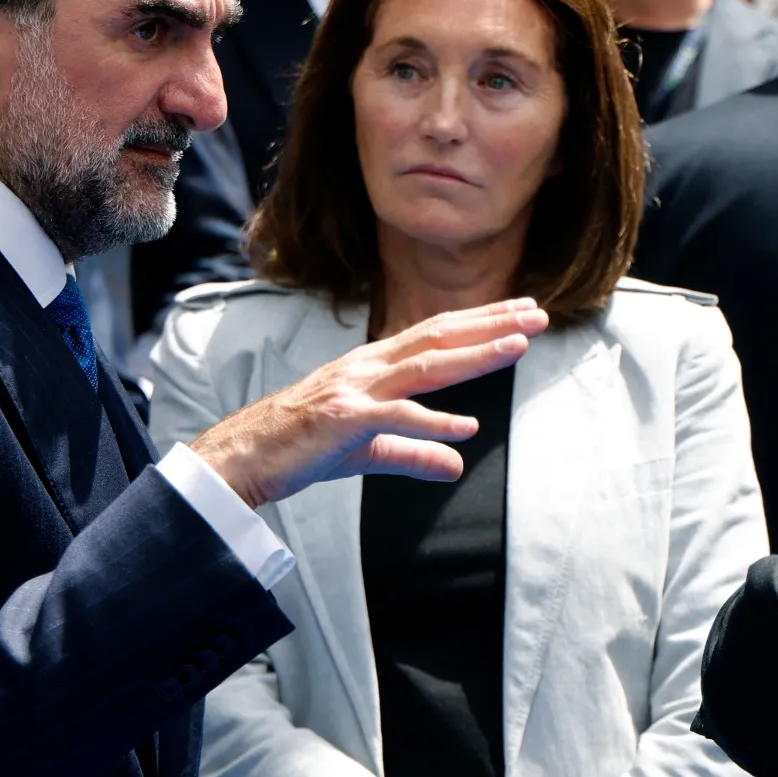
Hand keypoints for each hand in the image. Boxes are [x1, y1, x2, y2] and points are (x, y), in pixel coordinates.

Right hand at [190, 299, 548, 508]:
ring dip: (475, 356)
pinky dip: (431, 422)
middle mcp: (366, 368)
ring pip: (424, 366)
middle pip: (438, 338)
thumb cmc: (297, 448)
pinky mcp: (341, 422)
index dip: (479, 322)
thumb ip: (414, 454)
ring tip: (518, 346)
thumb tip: (458, 463)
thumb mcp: (366, 452)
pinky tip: (466, 427)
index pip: (434, 336)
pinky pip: (393, 419)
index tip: (520, 313)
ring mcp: (353, 391)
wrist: (239, 459)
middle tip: (538, 313)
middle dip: (490, 324)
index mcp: (372, 367)